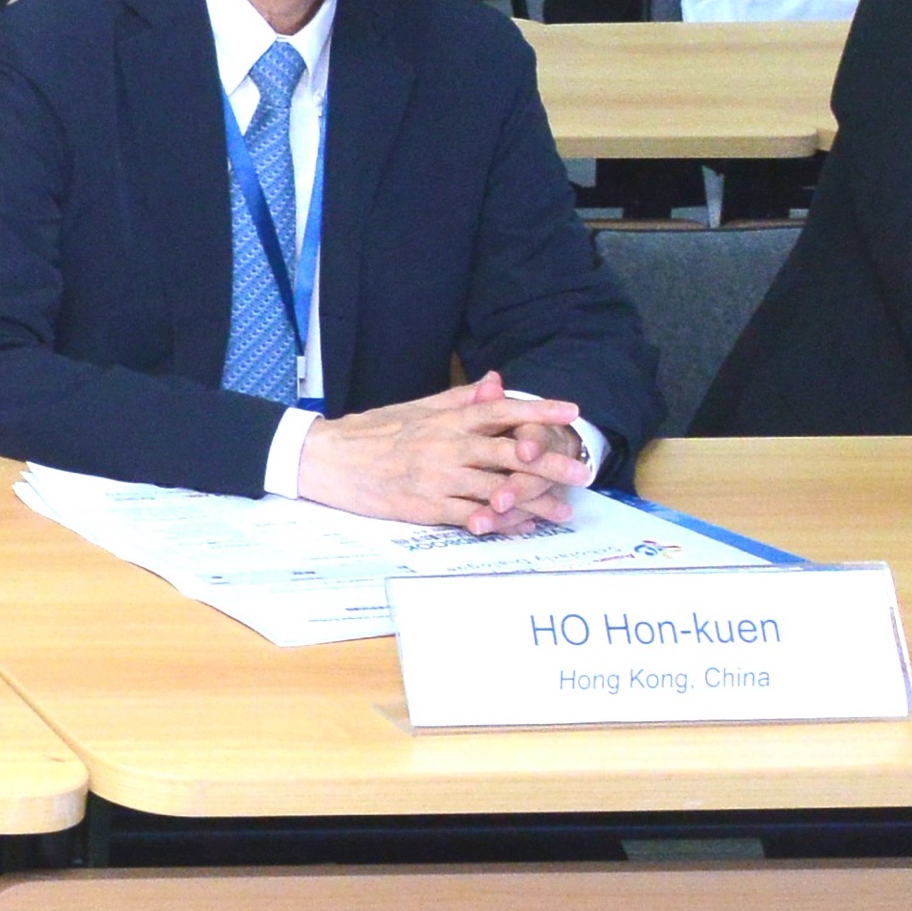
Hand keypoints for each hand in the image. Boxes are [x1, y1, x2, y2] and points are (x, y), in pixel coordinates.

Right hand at [292, 374, 593, 535]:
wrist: (328, 459)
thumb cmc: (373, 431)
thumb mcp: (417, 408)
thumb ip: (461, 399)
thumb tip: (497, 383)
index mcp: (446, 420)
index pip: (500, 410)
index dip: (539, 410)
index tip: (572, 412)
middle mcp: (446, 447)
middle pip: (508, 453)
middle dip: (550, 463)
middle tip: (583, 473)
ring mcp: (436, 479)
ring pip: (495, 489)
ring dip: (534, 502)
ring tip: (562, 512)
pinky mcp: (424, 507)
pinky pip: (469, 516)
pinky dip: (497, 522)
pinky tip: (520, 528)